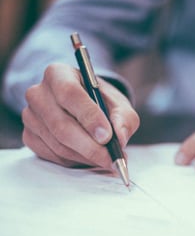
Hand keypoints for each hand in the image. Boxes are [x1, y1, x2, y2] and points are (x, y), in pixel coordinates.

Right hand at [22, 63, 139, 167]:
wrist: (86, 109)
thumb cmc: (102, 103)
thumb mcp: (119, 105)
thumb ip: (124, 118)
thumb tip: (120, 138)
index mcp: (59, 74)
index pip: (70, 94)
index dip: (89, 117)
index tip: (107, 136)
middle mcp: (38, 93)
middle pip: (61, 125)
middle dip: (90, 147)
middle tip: (112, 159)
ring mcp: (30, 116)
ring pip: (58, 144)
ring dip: (86, 157)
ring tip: (107, 159)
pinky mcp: (30, 136)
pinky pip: (53, 156)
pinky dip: (75, 161)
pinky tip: (90, 158)